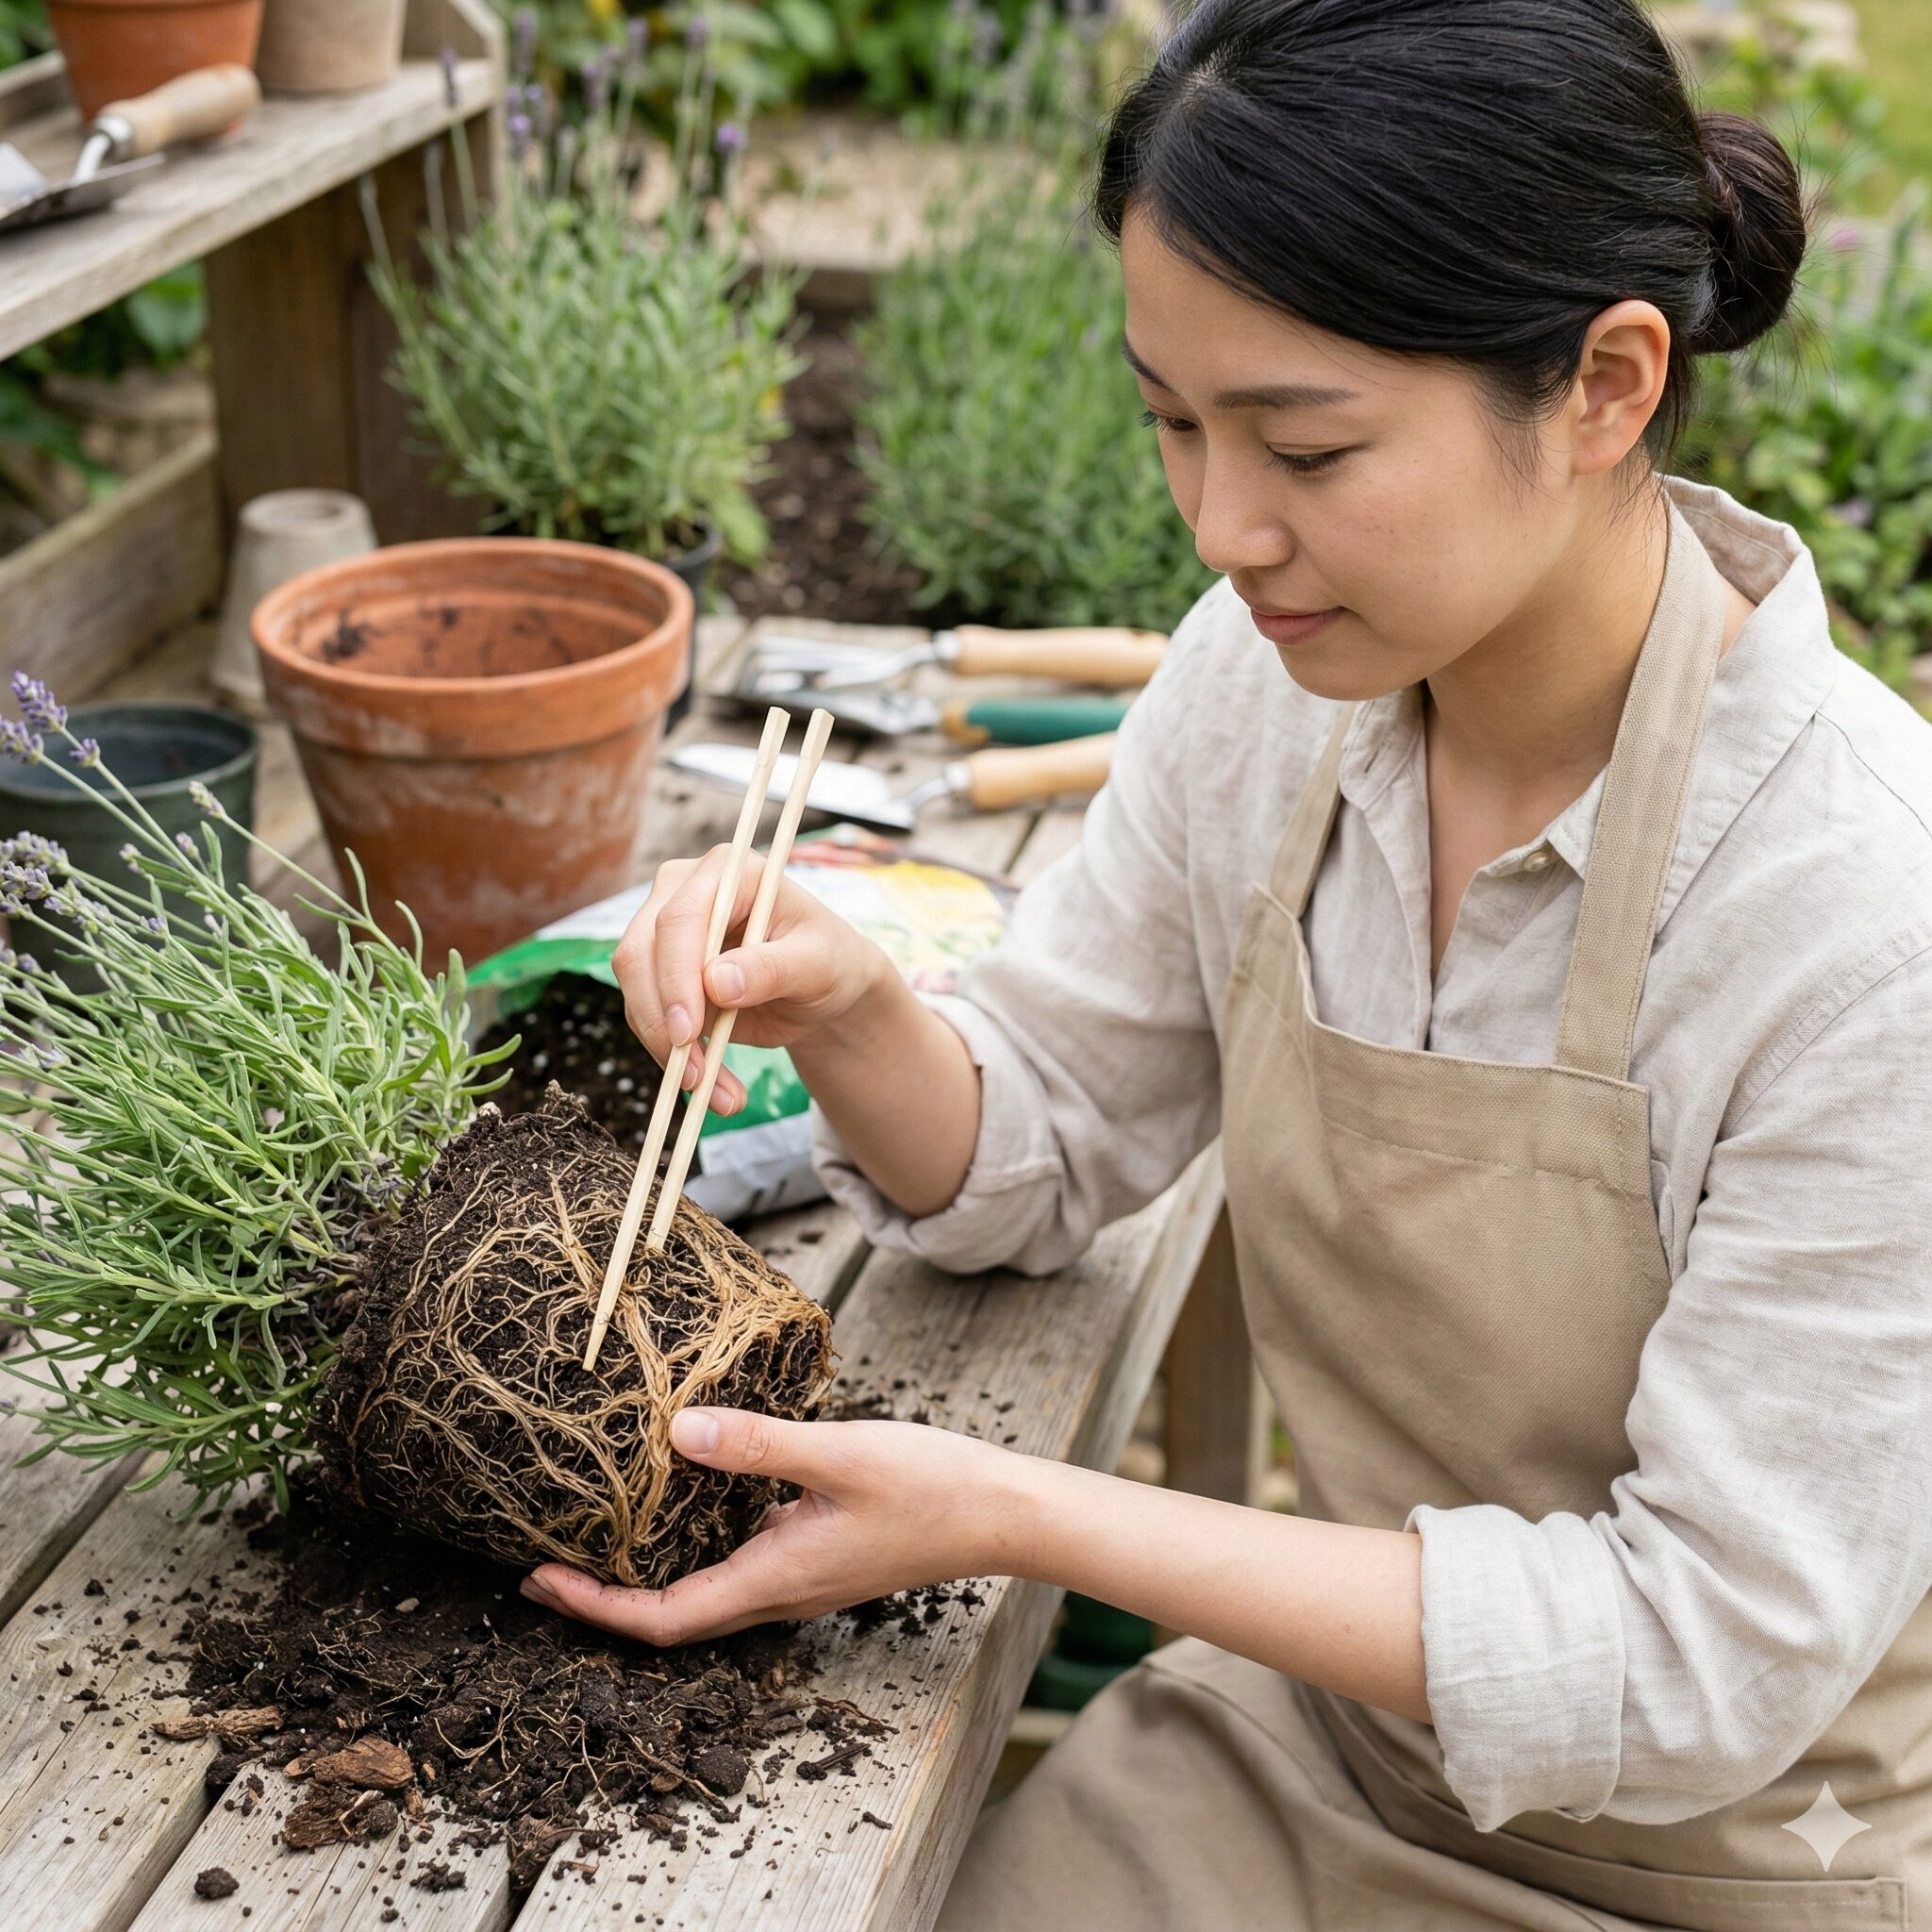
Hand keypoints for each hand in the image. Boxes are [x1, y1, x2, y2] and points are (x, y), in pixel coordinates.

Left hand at [520, 1407, 1035, 1644]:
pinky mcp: (817, 1554)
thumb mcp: (838, 1454)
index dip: (592, 1606)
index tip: (538, 1579)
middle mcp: (779, 1591)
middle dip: (602, 1597)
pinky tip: (685, 1496)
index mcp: (774, 1580)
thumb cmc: (931, 1487)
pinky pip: (736, 1562)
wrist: (1002, 1512)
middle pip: (671, 1616)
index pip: (662, 1619)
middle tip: (544, 1562)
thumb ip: (757, 1445)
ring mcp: (800, 1577)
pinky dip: (692, 1543)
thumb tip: (675, 1432)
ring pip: (702, 1591)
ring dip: (644, 1572)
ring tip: (597, 1530)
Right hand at [611, 847, 894, 1114]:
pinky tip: (712, 1088)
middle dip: (663, 1021)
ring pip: (637, 991)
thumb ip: (772, 969)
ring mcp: (665, 932)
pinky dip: (674, 1059)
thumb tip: (716, 983)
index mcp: (729, 871)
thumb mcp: (818, 965)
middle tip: (694, 1076)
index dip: (676, 975)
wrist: (823, 989)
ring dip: (668, 1051)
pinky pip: (648, 1017)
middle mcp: (684, 891)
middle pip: (641, 952)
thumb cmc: (829, 961)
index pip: (680, 918)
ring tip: (720, 1095)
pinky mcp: (661, 974)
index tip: (689, 1032)